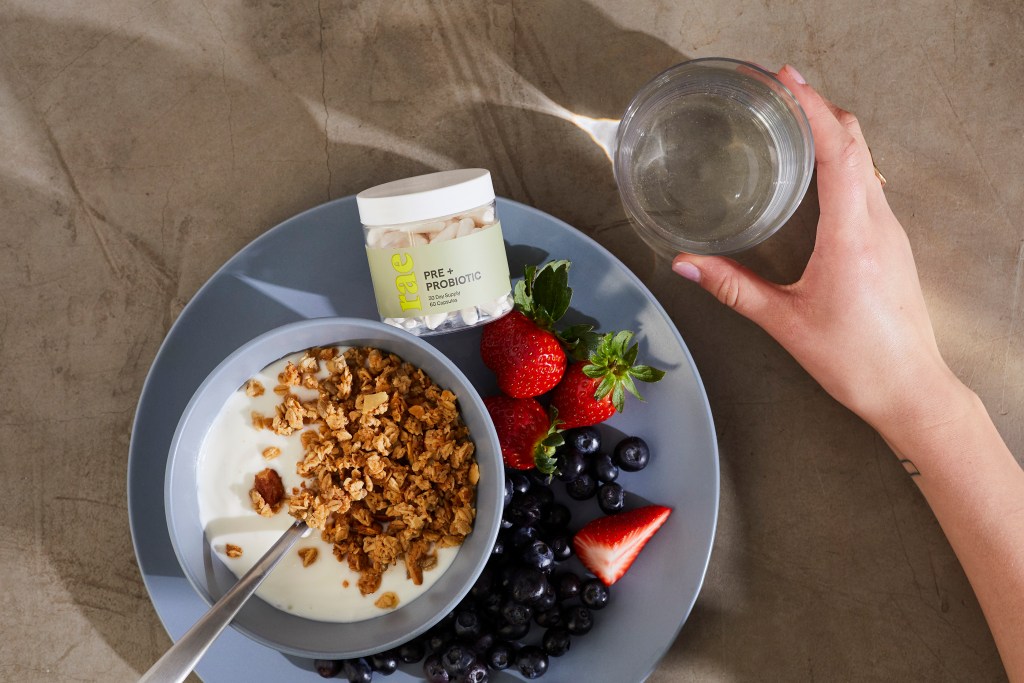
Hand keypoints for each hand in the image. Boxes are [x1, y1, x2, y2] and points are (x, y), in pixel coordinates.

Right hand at [672, 65, 963, 436]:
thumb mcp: (785, 323)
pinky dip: (842, 161)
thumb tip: (687, 265)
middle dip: (818, 107)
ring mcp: (890, 231)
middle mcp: (878, 222)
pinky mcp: (890, 244)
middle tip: (778, 90)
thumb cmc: (857, 360)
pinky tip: (816, 171)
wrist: (912, 389)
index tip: (784, 79)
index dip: (810, 107)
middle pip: (855, 142)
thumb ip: (734, 288)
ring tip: (791, 120)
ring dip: (831, 132)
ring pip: (865, 160)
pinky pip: (868, 184)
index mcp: (852, 233)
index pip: (837, 149)